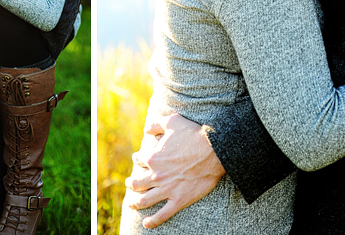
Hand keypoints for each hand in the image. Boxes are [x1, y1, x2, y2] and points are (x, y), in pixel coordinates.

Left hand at [124, 113, 224, 227]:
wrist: (214, 152)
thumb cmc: (194, 135)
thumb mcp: (173, 121)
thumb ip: (157, 123)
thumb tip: (146, 129)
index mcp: (153, 158)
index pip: (139, 160)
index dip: (137, 159)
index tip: (138, 159)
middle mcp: (156, 175)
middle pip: (137, 183)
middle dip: (131, 184)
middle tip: (130, 184)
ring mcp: (167, 189)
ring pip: (145, 200)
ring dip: (135, 203)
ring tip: (132, 204)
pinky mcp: (179, 200)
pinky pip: (163, 214)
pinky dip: (153, 220)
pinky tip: (146, 223)